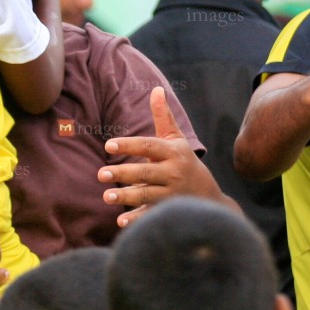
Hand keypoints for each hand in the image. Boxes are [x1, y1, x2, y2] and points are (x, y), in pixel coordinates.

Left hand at [99, 87, 227, 227]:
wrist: (209, 196)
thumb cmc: (185, 162)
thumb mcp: (177, 139)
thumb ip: (163, 117)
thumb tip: (156, 89)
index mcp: (172, 153)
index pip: (148, 146)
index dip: (129, 145)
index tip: (109, 145)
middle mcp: (173, 173)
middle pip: (145, 173)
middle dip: (123, 174)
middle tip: (100, 174)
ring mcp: (170, 193)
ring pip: (147, 195)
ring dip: (126, 197)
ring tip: (106, 196)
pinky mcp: (167, 210)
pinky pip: (150, 214)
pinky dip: (137, 219)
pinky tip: (120, 221)